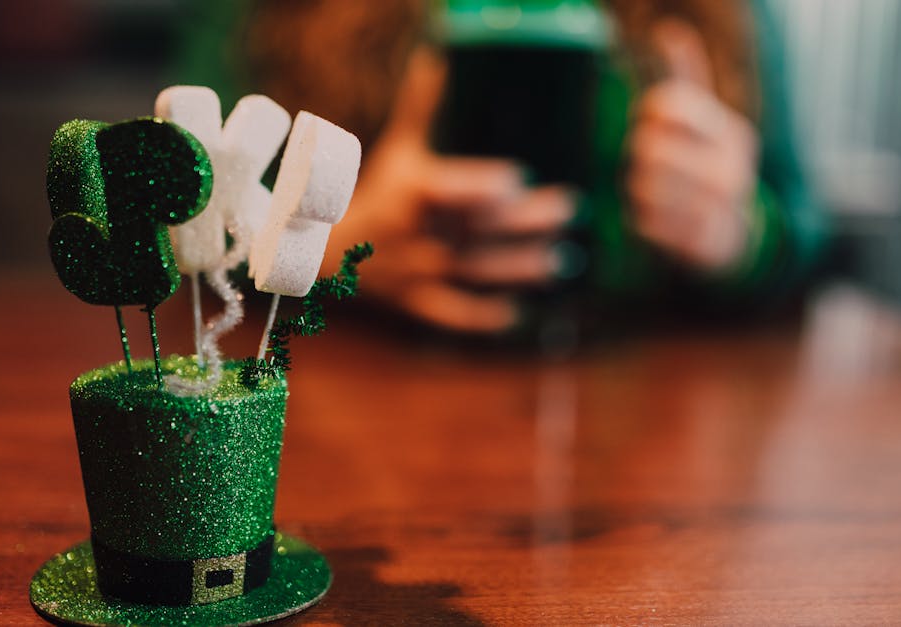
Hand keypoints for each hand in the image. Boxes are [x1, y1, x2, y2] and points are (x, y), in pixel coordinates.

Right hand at [326, 48, 575, 332]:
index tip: (517, 179)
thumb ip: (423, 108)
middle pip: (476, 229)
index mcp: (412, 194)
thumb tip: (438, 59)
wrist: (331, 249)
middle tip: (568, 209)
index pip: (449, 190)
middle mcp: (416, 234)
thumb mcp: (398, 148)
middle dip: (525, 222)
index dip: (481, 187)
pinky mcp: (417, 302)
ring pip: (473, 271)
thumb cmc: (378, 191)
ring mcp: (417, 271)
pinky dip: (480, 318)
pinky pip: (450, 314)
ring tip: (559, 261)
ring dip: (518, 268)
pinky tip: (517, 314)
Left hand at [626, 19, 758, 270]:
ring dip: (634, 188)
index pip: (668, 105)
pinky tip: (650, 217)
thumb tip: (668, 30)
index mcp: (730, 134)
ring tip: (646, 190)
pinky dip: (638, 219)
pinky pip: (643, 223)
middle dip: (636, 155)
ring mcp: (716, 210)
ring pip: (643, 186)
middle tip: (642, 163)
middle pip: (649, 147)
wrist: (735, 239)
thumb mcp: (705, 125)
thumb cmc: (708, 170)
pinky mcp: (696, 243)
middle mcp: (729, 170)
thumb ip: (687, 79)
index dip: (647, 113)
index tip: (650, 124)